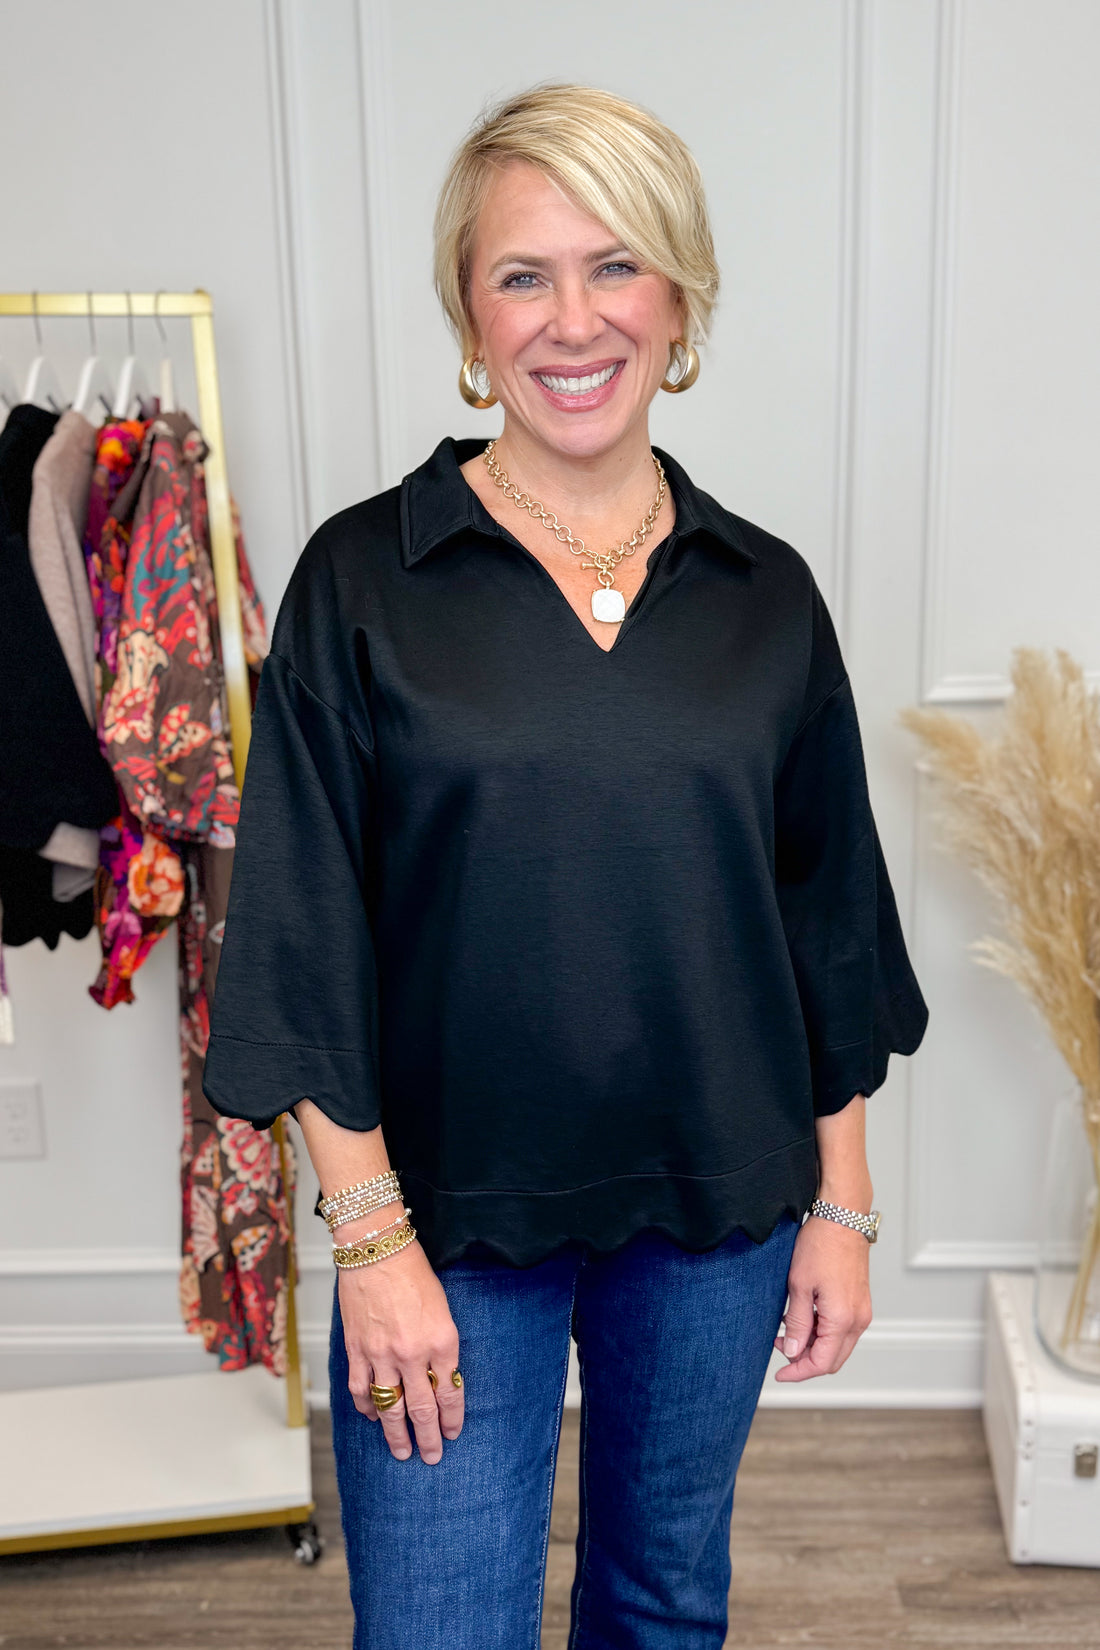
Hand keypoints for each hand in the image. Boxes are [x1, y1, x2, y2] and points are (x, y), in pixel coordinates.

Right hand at [339, 1239, 463, 1461]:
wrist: (376, 1249)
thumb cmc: (412, 1272)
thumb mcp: (442, 1308)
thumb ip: (442, 1345)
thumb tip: (440, 1377)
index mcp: (441, 1341)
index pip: (450, 1392)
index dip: (452, 1417)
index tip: (453, 1432)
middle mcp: (412, 1353)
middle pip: (421, 1409)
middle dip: (429, 1437)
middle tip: (432, 1456)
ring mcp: (381, 1354)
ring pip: (390, 1407)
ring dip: (396, 1434)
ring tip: (402, 1452)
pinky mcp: (357, 1350)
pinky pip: (362, 1390)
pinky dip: (367, 1408)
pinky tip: (373, 1417)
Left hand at [772, 1213, 872, 1380]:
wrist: (842, 1217)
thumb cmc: (820, 1245)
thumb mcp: (799, 1286)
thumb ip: (797, 1323)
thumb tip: (793, 1352)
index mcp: (843, 1320)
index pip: (822, 1363)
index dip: (799, 1372)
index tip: (780, 1374)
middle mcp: (858, 1320)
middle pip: (833, 1359)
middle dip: (806, 1360)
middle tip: (780, 1346)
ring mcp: (862, 1311)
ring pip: (838, 1345)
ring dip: (814, 1345)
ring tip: (787, 1329)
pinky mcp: (859, 1302)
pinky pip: (842, 1329)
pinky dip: (823, 1332)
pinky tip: (803, 1317)